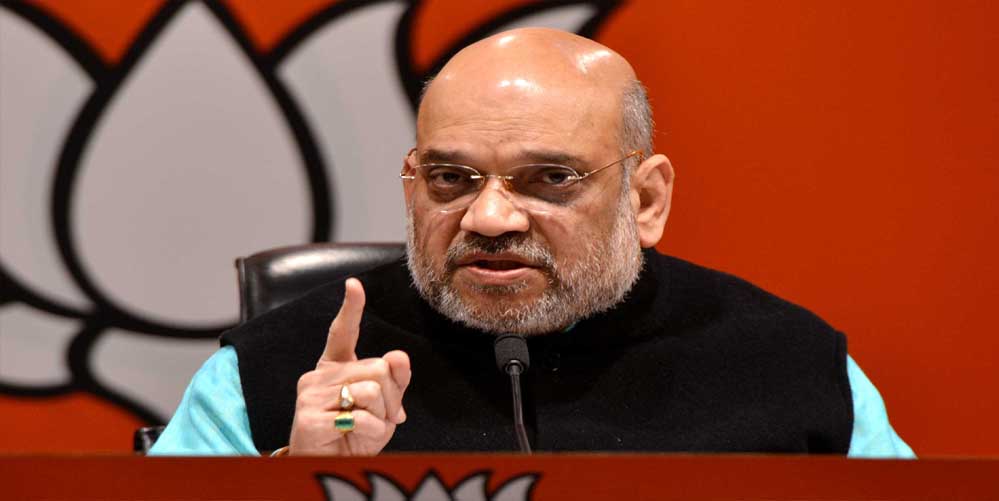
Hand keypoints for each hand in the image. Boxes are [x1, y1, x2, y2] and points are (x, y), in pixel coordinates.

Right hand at [288, 278, 410, 454]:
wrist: (327, 465)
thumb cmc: (354, 435)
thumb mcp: (382, 407)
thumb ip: (394, 381)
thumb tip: (399, 356)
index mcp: (335, 367)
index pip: (342, 333)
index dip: (351, 308)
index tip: (354, 284)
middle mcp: (319, 375)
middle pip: (378, 368)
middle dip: (391, 396)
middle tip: (379, 416)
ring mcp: (311, 395)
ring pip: (372, 390)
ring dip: (381, 415)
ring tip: (365, 427)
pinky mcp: (310, 417)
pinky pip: (360, 417)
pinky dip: (370, 431)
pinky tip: (355, 437)